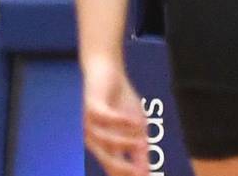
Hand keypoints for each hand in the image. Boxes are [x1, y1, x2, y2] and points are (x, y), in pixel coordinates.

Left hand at [81, 55, 148, 175]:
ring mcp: (91, 123)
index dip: (126, 174)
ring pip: (105, 139)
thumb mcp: (135, 125)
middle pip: (107, 159)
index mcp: (105, 146)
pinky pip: (105, 117)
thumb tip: (146, 171)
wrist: (106, 71)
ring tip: (141, 142)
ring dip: (124, 142)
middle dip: (122, 167)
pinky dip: (119, 120)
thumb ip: (139, 147)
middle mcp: (95, 139)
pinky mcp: (92, 105)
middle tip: (138, 172)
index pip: (115, 167)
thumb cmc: (120, 100)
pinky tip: (134, 120)